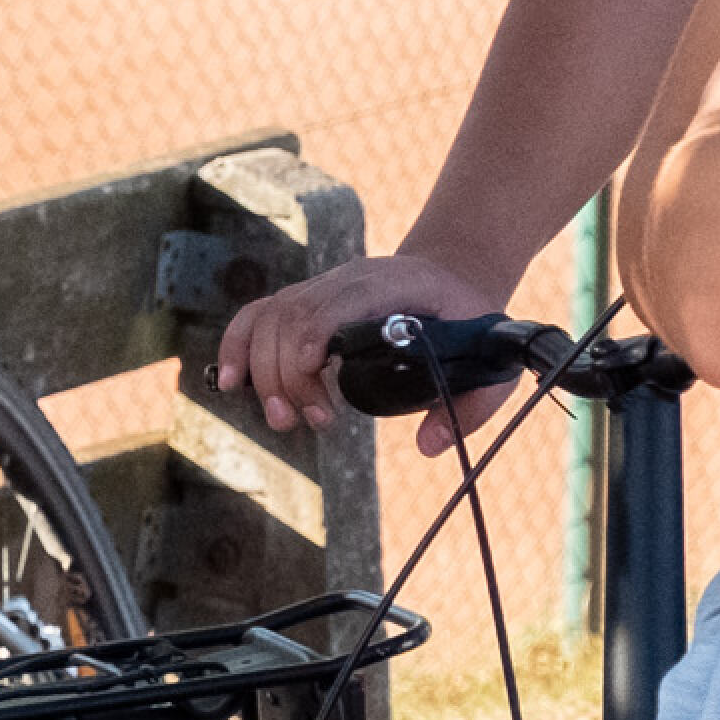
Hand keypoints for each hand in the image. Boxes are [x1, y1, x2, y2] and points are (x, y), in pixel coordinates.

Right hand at [219, 248, 508, 450]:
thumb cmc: (469, 321)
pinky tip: (228, 380)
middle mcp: (349, 279)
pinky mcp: (303, 300)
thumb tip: (427, 446)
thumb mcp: (491, 361)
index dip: (315, 334)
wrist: (450, 274)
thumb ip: (472, 407)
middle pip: (296, 315)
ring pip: (271, 317)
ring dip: (264, 369)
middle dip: (290, 373)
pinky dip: (237, 345)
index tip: (312, 374)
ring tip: (280, 418)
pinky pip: (257, 315)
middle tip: (313, 421)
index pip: (341, 301)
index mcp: (395, 285)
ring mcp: (321, 287)